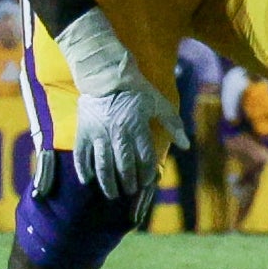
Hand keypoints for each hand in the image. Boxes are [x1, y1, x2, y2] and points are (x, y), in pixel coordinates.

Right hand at [73, 82, 183, 199]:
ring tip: (112, 194)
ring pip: (103, 165)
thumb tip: (186, 145)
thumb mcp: (158, 103)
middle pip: (124, 165)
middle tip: (130, 191)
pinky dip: (83, 169)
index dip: (146, 173)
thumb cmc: (136, 90)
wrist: (106, 74)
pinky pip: (81, 155)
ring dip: (108, 183)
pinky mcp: (83, 132)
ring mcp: (98, 134)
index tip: (147, 182)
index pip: (144, 157)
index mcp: (137, 127)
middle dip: (128, 182)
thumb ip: (173, 124)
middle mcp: (118, 134)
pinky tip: (88, 180)